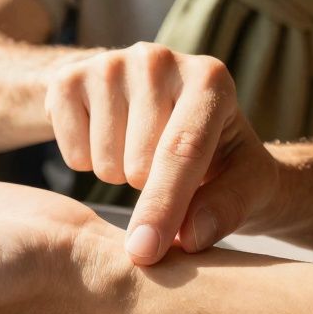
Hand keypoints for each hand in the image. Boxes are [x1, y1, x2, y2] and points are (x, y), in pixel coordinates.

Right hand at [45, 42, 279, 263]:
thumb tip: (191, 237)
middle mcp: (158, 59)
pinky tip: (109, 141)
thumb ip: (228, 207)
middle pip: (138, 163)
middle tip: (165, 172)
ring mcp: (109, 61)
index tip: (145, 254)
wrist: (169, 113)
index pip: (182, 150)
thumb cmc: (217, 155)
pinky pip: (70, 152)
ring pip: (102, 160)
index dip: (164, 207)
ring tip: (138, 153)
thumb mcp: (245, 182)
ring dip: (119, 176)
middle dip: (150, 191)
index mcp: (209, 78)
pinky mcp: (67, 76)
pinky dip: (87, 163)